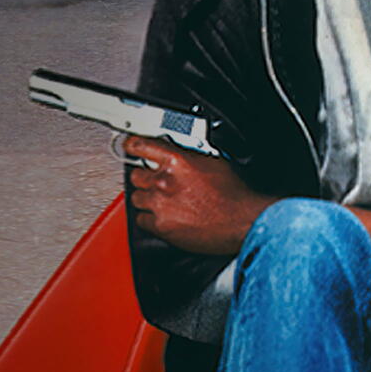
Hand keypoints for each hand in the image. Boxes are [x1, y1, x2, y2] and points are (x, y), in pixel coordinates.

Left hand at [124, 135, 277, 254]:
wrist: (242, 221)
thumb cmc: (234, 195)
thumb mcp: (212, 162)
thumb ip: (188, 157)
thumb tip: (178, 155)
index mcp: (177, 160)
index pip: (140, 146)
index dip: (131, 146)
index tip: (128, 147)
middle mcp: (164, 180)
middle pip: (136, 175)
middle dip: (145, 179)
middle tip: (157, 183)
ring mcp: (160, 204)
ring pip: (136, 198)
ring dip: (147, 199)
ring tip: (164, 202)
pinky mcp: (161, 225)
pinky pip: (142, 220)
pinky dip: (150, 219)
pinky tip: (165, 217)